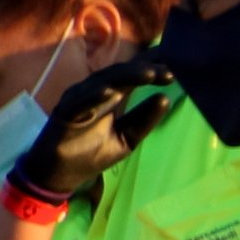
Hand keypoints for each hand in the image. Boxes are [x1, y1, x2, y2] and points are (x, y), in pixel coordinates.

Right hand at [15, 59, 181, 202]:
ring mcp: (78, 100)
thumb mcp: (127, 138)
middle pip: (121, 73)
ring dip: (126, 76)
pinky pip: (79, 102)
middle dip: (145, 69)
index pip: (133, 74)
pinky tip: (110, 91)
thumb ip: (143, 120)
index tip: (179, 64)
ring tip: (149, 74)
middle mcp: (94, 92)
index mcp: (111, 96)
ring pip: (102, 81)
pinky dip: (93, 96)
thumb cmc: (91, 154)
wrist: (60, 175)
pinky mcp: (64, 114)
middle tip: (170, 71)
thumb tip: (165, 98)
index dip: (153, 66)